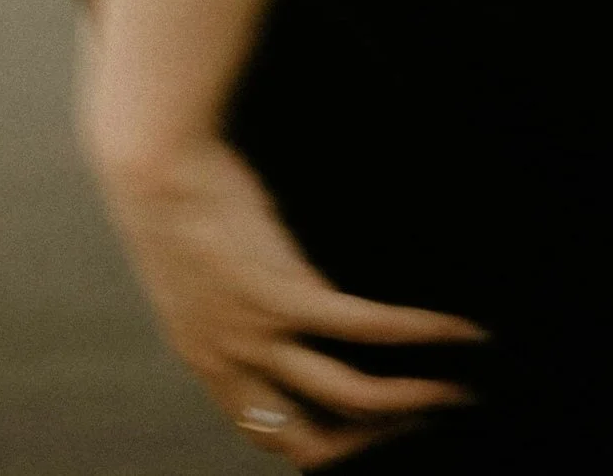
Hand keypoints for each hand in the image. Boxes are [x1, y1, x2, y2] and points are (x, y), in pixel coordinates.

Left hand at [90, 130, 486, 464]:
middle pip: (317, 445)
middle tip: (424, 424)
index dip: (323, 447)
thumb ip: (226, 305)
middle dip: (376, 444)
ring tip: (459, 390)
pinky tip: (461, 329)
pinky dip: (424, 333)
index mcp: (210, 364)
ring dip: (415, 402)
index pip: (272, 435)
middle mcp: (235, 365)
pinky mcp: (287, 290)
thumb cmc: (172, 199)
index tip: (365, 434)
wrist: (152, 164)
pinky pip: (369, 328)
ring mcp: (262, 333)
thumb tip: (273, 306)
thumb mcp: (192, 274)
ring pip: (355, 399)